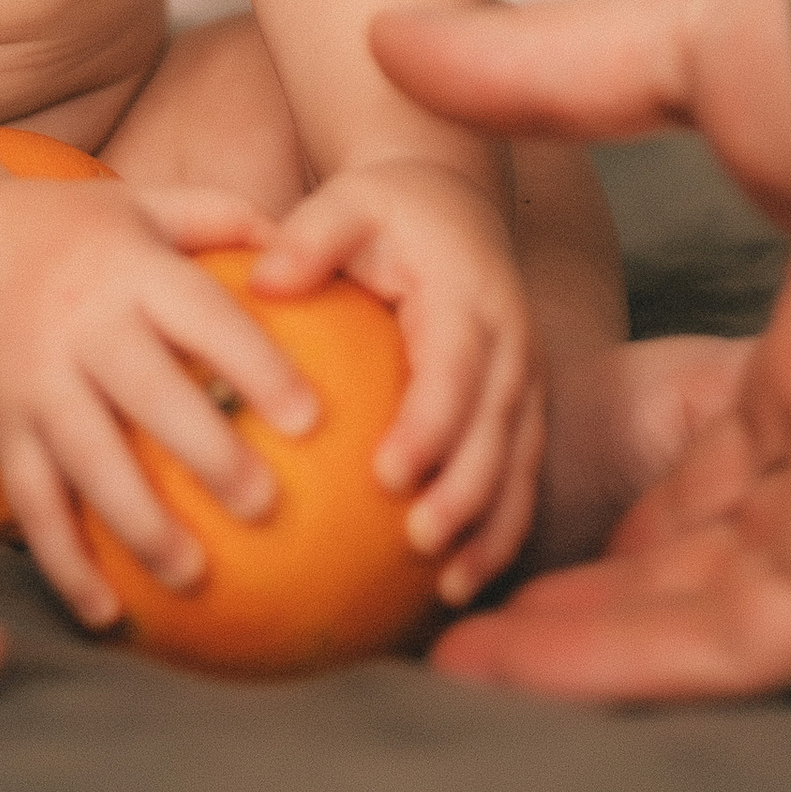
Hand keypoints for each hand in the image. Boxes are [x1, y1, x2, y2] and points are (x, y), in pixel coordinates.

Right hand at [0, 176, 321, 627]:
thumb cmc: (71, 231)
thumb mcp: (142, 203)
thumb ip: (220, 217)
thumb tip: (309, 251)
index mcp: (126, 269)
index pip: (199, 316)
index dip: (254, 365)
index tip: (310, 419)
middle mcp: (79, 326)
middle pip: (146, 394)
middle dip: (205, 452)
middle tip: (266, 506)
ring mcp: (35, 382)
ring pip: (87, 461)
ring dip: (139, 524)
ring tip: (196, 575)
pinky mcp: (2, 429)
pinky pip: (31, 503)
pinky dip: (64, 564)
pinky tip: (107, 616)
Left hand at [248, 159, 542, 603]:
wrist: (456, 206)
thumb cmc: (387, 210)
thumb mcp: (347, 201)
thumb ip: (311, 238)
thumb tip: (263, 280)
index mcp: (470, 297)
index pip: (454, 368)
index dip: (431, 423)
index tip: (388, 474)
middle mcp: (512, 344)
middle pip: (499, 430)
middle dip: (466, 491)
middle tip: (417, 541)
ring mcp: (528, 381)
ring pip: (520, 466)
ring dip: (492, 529)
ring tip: (450, 589)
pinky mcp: (525, 411)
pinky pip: (521, 478)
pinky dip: (500, 532)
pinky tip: (457, 583)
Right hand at [367, 0, 790, 697]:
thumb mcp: (680, 46)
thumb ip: (541, 68)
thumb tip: (397, 34)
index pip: (735, 440)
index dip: (636, 472)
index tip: (528, 481)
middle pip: (719, 537)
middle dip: (605, 578)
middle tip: (470, 595)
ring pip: (713, 609)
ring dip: (590, 642)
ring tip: (458, 659)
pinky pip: (739, 644)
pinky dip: (627, 667)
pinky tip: (512, 670)